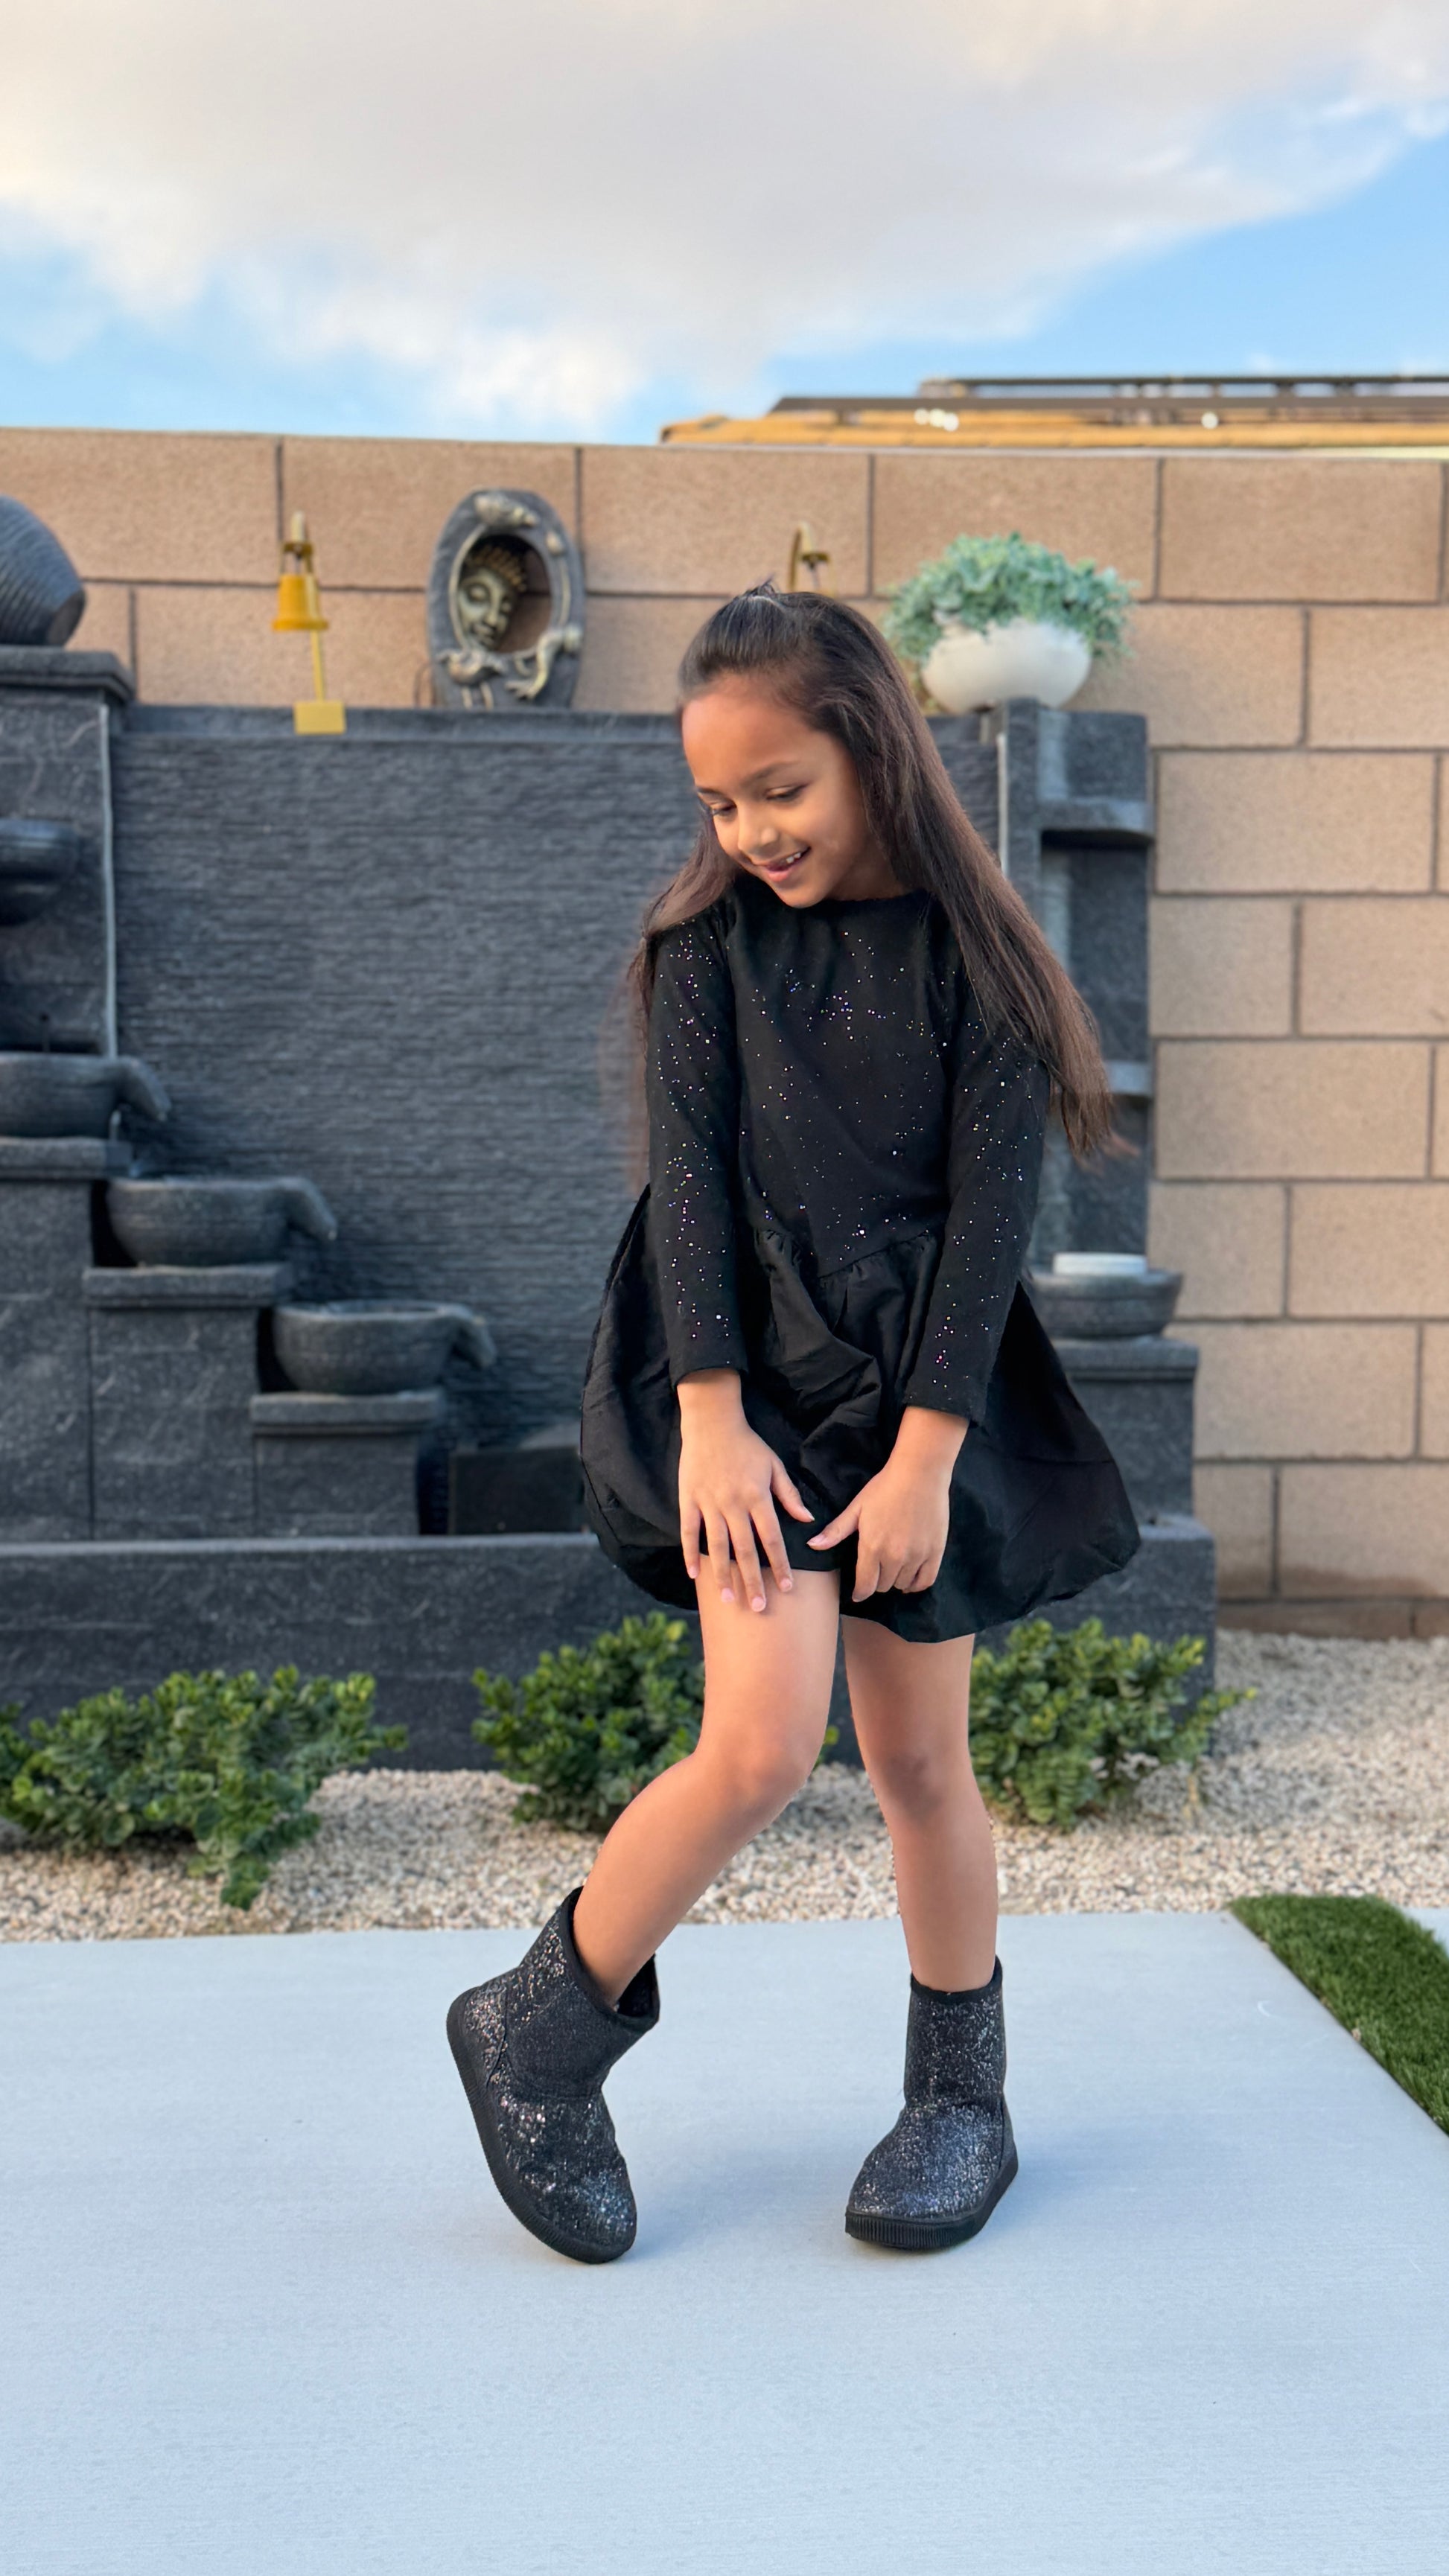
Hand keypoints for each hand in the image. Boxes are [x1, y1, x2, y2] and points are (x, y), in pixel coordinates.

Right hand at [677, 1370, 815, 1612]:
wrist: (712, 1421)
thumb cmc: (748, 1444)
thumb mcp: (775, 1465)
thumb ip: (789, 1494)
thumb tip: (808, 1519)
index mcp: (757, 1497)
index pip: (772, 1538)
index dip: (779, 1565)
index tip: (787, 1588)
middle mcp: (734, 1504)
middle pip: (745, 1550)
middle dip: (753, 1580)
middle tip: (758, 1607)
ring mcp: (709, 1503)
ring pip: (717, 1546)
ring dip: (723, 1575)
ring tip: (729, 1599)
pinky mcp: (689, 1499)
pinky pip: (689, 1532)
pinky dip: (690, 1553)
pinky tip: (695, 1574)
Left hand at [806, 1405, 965, 1600]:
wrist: (919, 1474)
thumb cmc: (884, 1488)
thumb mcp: (857, 1508)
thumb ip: (836, 1531)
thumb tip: (812, 1546)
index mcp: (872, 1547)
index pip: (865, 1586)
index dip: (860, 1593)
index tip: (858, 1593)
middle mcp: (895, 1556)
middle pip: (883, 1586)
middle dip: (876, 1582)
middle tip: (875, 1572)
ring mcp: (917, 1555)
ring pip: (903, 1584)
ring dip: (895, 1580)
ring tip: (892, 1571)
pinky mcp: (935, 1552)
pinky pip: (925, 1581)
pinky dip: (916, 1585)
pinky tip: (910, 1579)